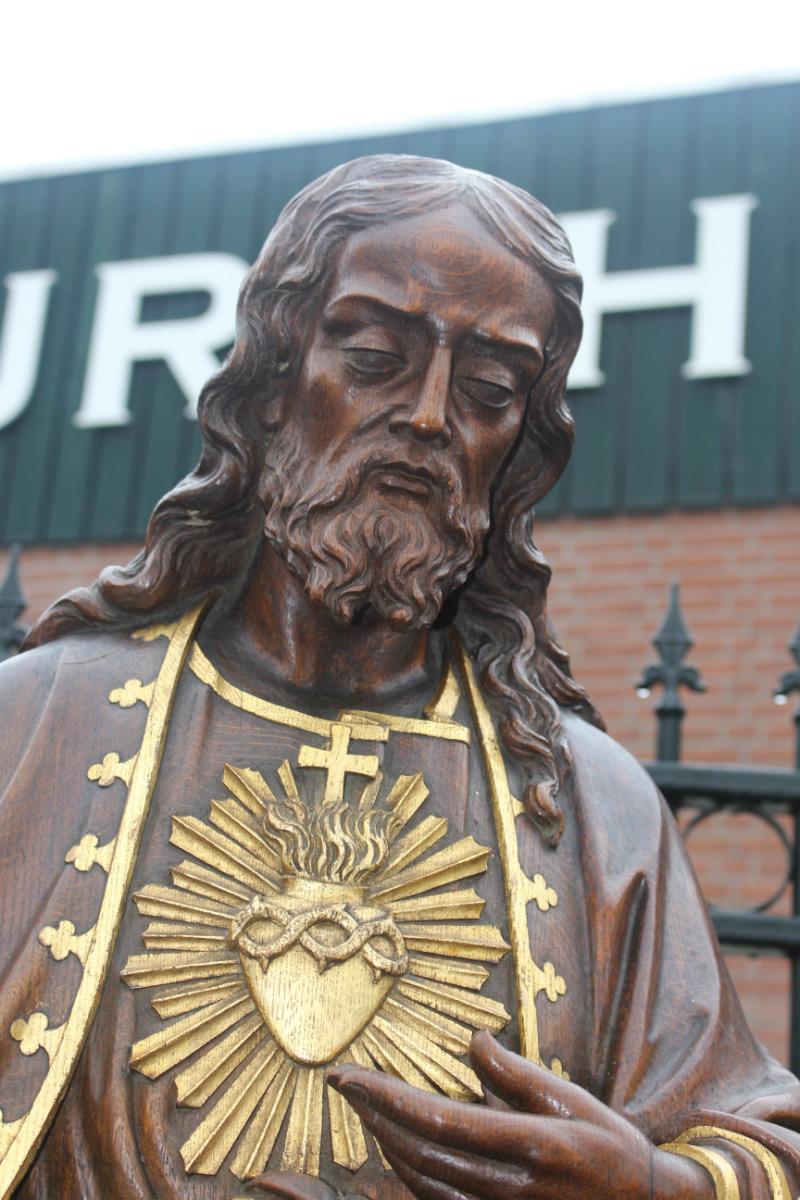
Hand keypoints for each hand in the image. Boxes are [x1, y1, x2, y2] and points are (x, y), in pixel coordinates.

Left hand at [327, 1031, 714, 1199]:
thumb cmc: (613, 1150)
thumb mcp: (572, 1101)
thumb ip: (517, 1074)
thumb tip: (472, 1040)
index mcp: (530, 1145)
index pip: (437, 1119)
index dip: (384, 1097)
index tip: (347, 1075)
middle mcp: (511, 1188)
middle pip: (419, 1154)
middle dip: (374, 1117)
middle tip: (346, 1085)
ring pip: (423, 1184)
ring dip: (387, 1145)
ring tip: (367, 1109)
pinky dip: (412, 1176)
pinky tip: (400, 1150)